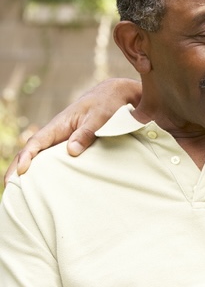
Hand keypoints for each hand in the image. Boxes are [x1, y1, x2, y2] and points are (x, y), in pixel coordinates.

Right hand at [4, 78, 141, 183]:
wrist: (113, 95)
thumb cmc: (106, 104)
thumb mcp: (99, 117)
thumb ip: (86, 133)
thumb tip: (71, 151)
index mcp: (59, 125)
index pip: (37, 142)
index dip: (27, 156)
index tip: (22, 171)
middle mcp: (56, 133)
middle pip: (31, 151)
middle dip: (18, 167)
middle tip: (10, 188)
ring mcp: (62, 140)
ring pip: (40, 156)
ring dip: (29, 171)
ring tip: (20, 191)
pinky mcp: (70, 145)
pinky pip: (53, 158)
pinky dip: (45, 170)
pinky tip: (42, 184)